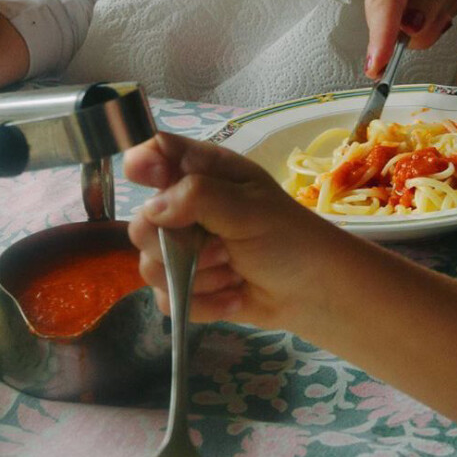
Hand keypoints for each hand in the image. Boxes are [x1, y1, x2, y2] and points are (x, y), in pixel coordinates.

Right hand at [124, 133, 349, 327]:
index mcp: (204, 173)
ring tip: (235, 271)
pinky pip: (167, 299)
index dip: (144, 164)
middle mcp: (187, 208)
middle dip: (181, 245)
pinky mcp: (187, 286)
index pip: (156, 153)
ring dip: (199, 277)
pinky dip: (204, 302)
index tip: (154, 180)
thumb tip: (151, 208)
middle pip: (142, 222)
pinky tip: (234, 295)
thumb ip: (198, 197)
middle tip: (222, 248)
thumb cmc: (290, 239)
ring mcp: (184, 249)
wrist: (314, 292)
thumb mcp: (249, 208)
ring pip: (151, 267)